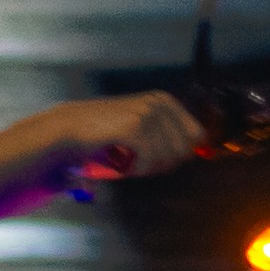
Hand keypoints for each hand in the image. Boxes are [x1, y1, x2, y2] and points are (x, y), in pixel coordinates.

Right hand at [49, 90, 212, 180]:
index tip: (156, 155)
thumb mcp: (143, 129)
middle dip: (164, 162)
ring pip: (167, 159)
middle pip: (184, 150)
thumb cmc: (106, 134)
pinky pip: (150, 163)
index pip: (197, 136)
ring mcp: (148, 114)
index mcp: (165, 101)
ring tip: (128, 157)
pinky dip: (137, 169)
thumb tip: (197, 152)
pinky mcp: (136, 128)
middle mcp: (160, 103)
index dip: (179, 153)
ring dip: (147, 166)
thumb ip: (171, 137)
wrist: (71, 129)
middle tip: (139, 158)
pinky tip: (123, 161)